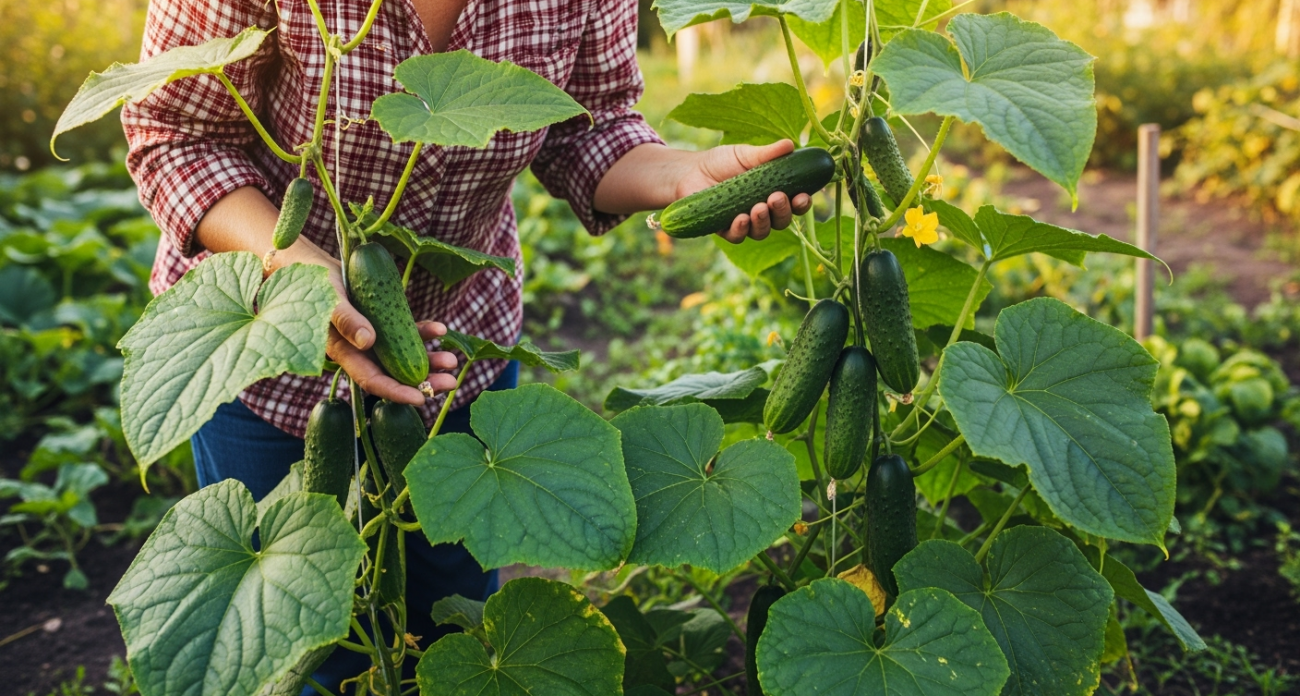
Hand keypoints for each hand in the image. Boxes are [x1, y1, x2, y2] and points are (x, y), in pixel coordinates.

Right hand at [273, 240, 458, 404]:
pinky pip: (404, 331)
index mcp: (345, 353)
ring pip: (403, 355)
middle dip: (423, 381)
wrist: (308, 264)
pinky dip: (423, 332)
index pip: (372, 380)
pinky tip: (441, 330)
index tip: (421, 399)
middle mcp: (360, 350)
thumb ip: (346, 320)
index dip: (395, 392)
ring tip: (452, 360)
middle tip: (451, 384)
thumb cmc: (312, 283)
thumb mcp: (328, 301)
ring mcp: (372, 336)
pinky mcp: (380, 319)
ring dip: (428, 360)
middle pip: (394, 373)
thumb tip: (368, 342)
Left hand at [676, 139, 813, 243]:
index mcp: (773, 192)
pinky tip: (741, 218)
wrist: (691, 171)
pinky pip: (737, 237)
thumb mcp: (746, 155)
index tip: (803, 196)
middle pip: (781, 221)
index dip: (802, 203)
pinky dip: (741, 229)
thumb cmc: (722, 162)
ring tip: (758, 207)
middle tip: (776, 197)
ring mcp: (745, 222)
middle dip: (782, 211)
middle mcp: (762, 211)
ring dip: (764, 221)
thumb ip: (768, 154)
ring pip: (761, 232)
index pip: (794, 203)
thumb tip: (789, 144)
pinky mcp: (724, 229)